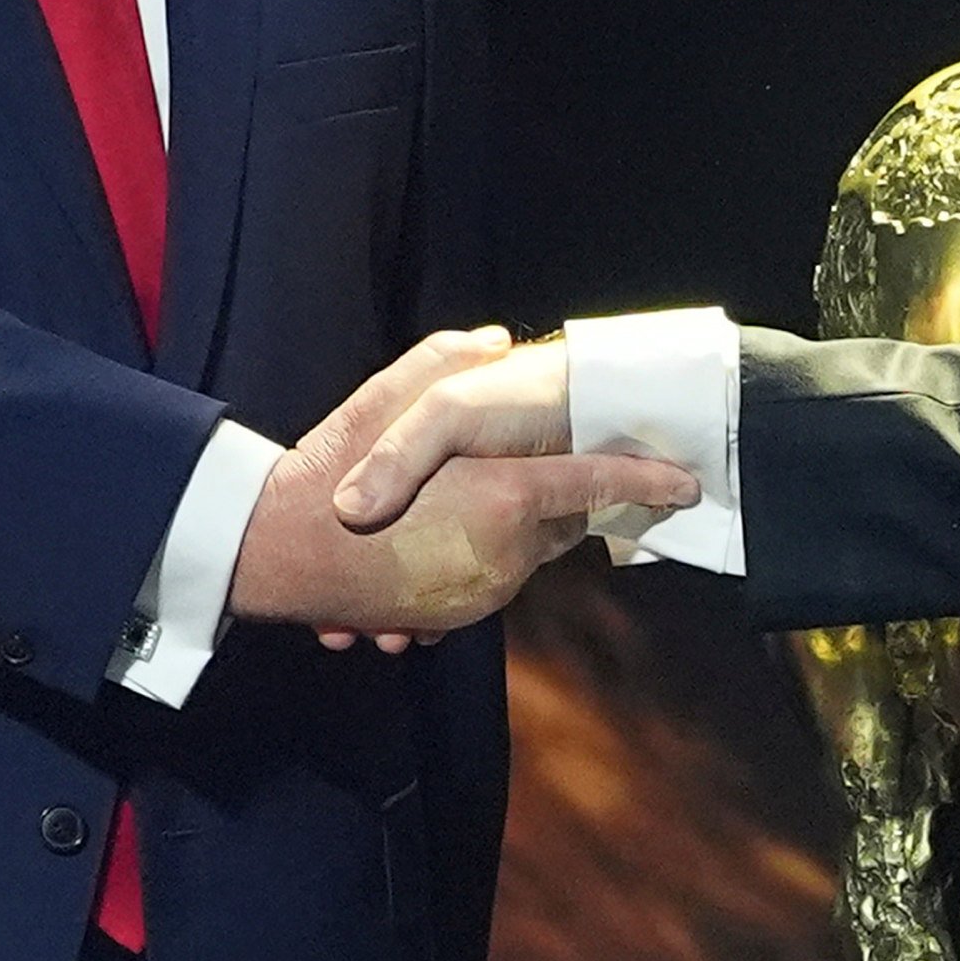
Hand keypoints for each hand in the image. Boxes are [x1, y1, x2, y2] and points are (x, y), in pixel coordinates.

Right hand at [239, 331, 693, 648]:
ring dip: (508, 527)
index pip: (591, 485)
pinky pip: (485, 579)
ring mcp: (479, 594)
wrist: (273, 551)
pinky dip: (473, 556)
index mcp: (500, 500)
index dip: (642, 480)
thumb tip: (494, 341)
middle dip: (551, 496)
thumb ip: (445, 363)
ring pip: (524, 551)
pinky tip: (426, 535)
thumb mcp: (390, 400)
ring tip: (452, 500)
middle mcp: (502, 555)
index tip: (686, 480)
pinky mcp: (451, 619)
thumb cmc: (334, 472)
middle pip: (559, 522)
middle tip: (511, 463)